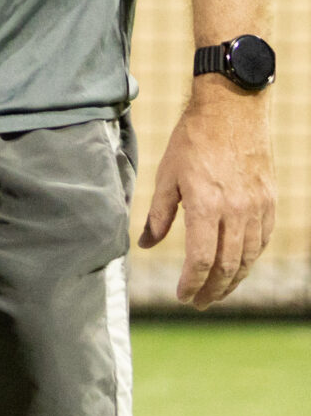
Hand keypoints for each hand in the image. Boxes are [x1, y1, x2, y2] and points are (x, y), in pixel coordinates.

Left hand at [139, 78, 273, 307]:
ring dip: (233, 280)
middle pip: (227, 265)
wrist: (232, 113)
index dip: (192, 283)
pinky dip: (250, 259)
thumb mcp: (166, 176)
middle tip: (199, 303)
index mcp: (206, 206)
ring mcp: (257, 209)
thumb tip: (146, 245)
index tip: (182, 296)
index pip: (200, 259)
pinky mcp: (269, 203)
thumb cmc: (192, 142)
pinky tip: (237, 266)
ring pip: (248, 258)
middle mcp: (235, 212)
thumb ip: (158, 215)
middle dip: (213, 290)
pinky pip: (261, 241)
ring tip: (217, 291)